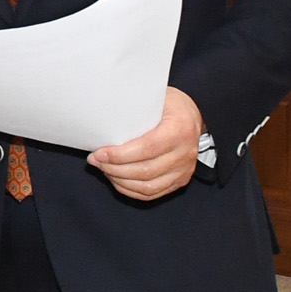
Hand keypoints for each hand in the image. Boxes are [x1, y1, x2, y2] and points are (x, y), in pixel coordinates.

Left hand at [88, 87, 204, 201]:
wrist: (194, 116)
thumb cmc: (170, 105)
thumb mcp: (155, 99)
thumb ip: (134, 109)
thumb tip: (101, 117)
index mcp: (179, 130)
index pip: (147, 148)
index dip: (119, 155)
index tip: (99, 153)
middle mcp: (185, 153)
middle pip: (145, 171)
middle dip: (114, 169)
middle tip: (95, 161)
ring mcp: (184, 170)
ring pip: (148, 186)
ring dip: (120, 181)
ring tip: (104, 169)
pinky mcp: (180, 180)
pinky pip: (152, 192)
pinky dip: (131, 189)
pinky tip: (117, 179)